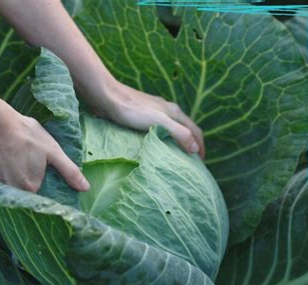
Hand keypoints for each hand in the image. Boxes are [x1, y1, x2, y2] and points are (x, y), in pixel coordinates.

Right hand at [0, 97, 89, 192]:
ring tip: (15, 167)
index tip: (43, 180)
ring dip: (12, 183)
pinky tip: (0, 165)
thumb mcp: (53, 151)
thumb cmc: (26, 135)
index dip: (43, 191)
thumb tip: (85, 188)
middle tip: (27, 169)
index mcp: (31, 188)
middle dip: (27, 187)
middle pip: (22, 195)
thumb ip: (70, 171)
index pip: (40, 198)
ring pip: (7, 189)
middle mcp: (12, 191)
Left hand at [86, 80, 204, 159]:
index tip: (200, 164)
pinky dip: (162, 140)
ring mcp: (153, 112)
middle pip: (185, 130)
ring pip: (171, 130)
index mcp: (174, 112)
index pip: (195, 131)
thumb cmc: (132, 110)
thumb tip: (194, 149)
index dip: (200, 147)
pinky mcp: (140, 116)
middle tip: (189, 163)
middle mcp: (167, 111)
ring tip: (174, 158)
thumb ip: (178, 133)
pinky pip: (157, 130)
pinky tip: (154, 148)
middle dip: (191, 145)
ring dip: (176, 143)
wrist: (107, 97)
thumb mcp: (159, 122)